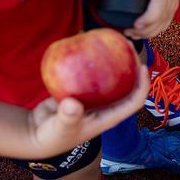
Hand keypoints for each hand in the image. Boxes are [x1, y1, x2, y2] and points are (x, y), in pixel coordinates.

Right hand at [29, 54, 148, 157]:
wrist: (36, 135)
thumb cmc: (53, 137)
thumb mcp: (61, 128)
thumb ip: (68, 117)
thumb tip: (73, 104)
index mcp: (109, 117)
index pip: (134, 102)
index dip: (142, 85)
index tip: (143, 67)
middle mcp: (105, 107)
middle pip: (127, 86)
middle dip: (131, 67)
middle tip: (128, 46)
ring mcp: (94, 99)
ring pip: (109, 79)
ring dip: (113, 63)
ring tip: (113, 42)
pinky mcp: (80, 93)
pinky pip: (89, 76)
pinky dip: (89, 63)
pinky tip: (87, 48)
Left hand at [82, 0, 179, 40]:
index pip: (158, 7)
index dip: (147, 21)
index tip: (132, 27)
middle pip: (164, 16)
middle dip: (148, 30)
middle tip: (128, 34)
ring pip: (170, 16)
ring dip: (155, 29)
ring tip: (135, 33)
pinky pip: (172, 11)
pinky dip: (162, 22)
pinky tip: (149, 28)